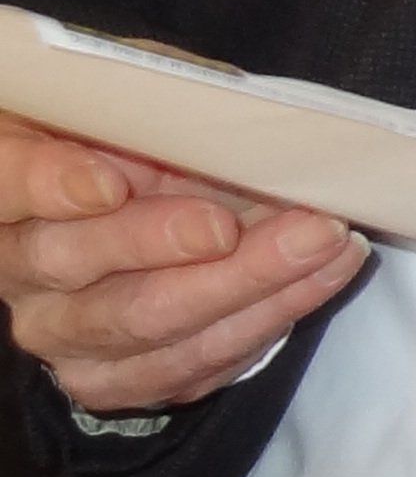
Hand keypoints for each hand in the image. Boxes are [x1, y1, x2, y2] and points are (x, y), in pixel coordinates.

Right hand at [0, 112, 362, 416]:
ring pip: (143, 321)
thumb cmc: (142, 137)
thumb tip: (228, 114)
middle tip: (230, 224)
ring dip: (244, 283)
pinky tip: (322, 275)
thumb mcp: (140, 100)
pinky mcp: (115, 376)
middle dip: (162, 243)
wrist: (149, 211)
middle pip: (74, 262)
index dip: (51, 184)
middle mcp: (20, 267)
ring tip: (322, 240)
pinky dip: (266, 317)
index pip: (7, 185)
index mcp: (8, 185)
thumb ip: (160, 105)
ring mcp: (63, 330)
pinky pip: (188, 363)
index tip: (108, 183)